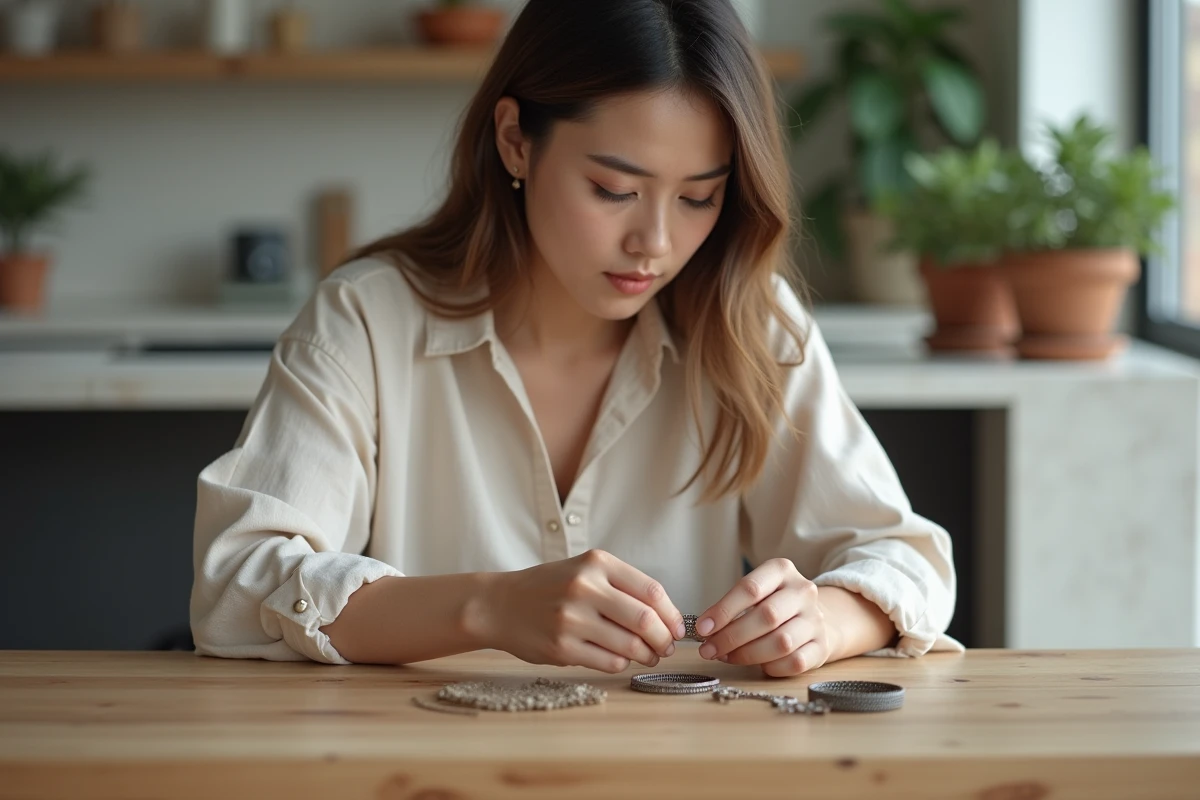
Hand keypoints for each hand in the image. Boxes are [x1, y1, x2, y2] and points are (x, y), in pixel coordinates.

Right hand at [482, 549, 685, 673]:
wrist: (500, 604)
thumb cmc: (548, 588)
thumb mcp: (583, 570)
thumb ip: (621, 587)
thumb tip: (666, 618)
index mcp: (596, 563)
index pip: (651, 591)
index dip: (672, 614)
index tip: (677, 627)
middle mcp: (584, 588)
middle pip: (645, 621)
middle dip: (664, 640)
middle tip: (666, 647)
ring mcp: (572, 619)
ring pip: (630, 646)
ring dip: (647, 655)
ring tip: (648, 656)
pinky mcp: (562, 648)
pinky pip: (609, 662)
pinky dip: (622, 663)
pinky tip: (620, 658)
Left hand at [693, 558, 835, 677]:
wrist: (815, 618)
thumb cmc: (774, 604)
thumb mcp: (755, 593)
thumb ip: (732, 608)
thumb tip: (705, 630)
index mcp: (782, 570)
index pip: (750, 588)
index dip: (723, 610)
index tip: (703, 628)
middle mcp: (803, 591)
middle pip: (766, 616)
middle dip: (732, 636)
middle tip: (709, 649)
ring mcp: (816, 619)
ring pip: (781, 642)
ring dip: (748, 654)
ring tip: (727, 657)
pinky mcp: (822, 646)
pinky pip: (795, 662)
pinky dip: (772, 667)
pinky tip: (758, 666)